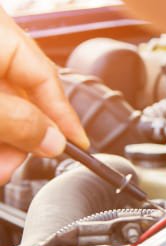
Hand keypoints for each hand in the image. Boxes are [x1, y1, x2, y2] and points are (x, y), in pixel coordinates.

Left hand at [0, 7, 87, 184]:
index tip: (79, 147)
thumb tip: (54, 142)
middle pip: (22, 95)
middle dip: (24, 137)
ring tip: (1, 167)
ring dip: (5, 139)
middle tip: (21, 167)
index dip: (65, 119)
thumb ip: (20, 122)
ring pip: (2, 104)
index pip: (48, 79)